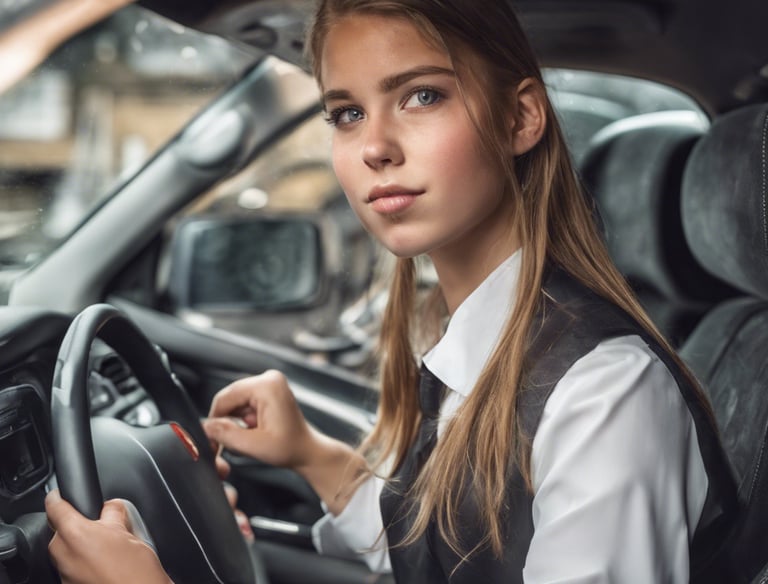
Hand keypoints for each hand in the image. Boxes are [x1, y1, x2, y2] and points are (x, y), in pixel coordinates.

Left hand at [46, 490, 171, 583]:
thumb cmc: (134, 571)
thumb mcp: (129, 531)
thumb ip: (114, 512)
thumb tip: (111, 508)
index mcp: (74, 534)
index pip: (54, 506)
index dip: (58, 497)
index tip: (60, 494)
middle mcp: (63, 554)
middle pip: (62, 530)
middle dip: (79, 526)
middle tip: (103, 528)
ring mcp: (64, 574)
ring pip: (68, 550)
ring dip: (82, 546)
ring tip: (108, 550)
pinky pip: (72, 567)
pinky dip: (84, 564)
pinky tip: (105, 566)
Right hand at [203, 370, 315, 469]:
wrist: (307, 451)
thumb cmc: (290, 448)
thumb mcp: (254, 445)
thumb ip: (226, 434)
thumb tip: (205, 426)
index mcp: (267, 386)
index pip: (225, 397)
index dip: (214, 418)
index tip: (211, 438)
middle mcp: (268, 379)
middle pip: (230, 398)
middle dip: (226, 420)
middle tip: (228, 442)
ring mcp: (269, 383)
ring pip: (235, 402)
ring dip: (235, 421)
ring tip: (249, 437)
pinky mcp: (268, 391)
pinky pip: (244, 403)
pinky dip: (242, 419)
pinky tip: (253, 431)